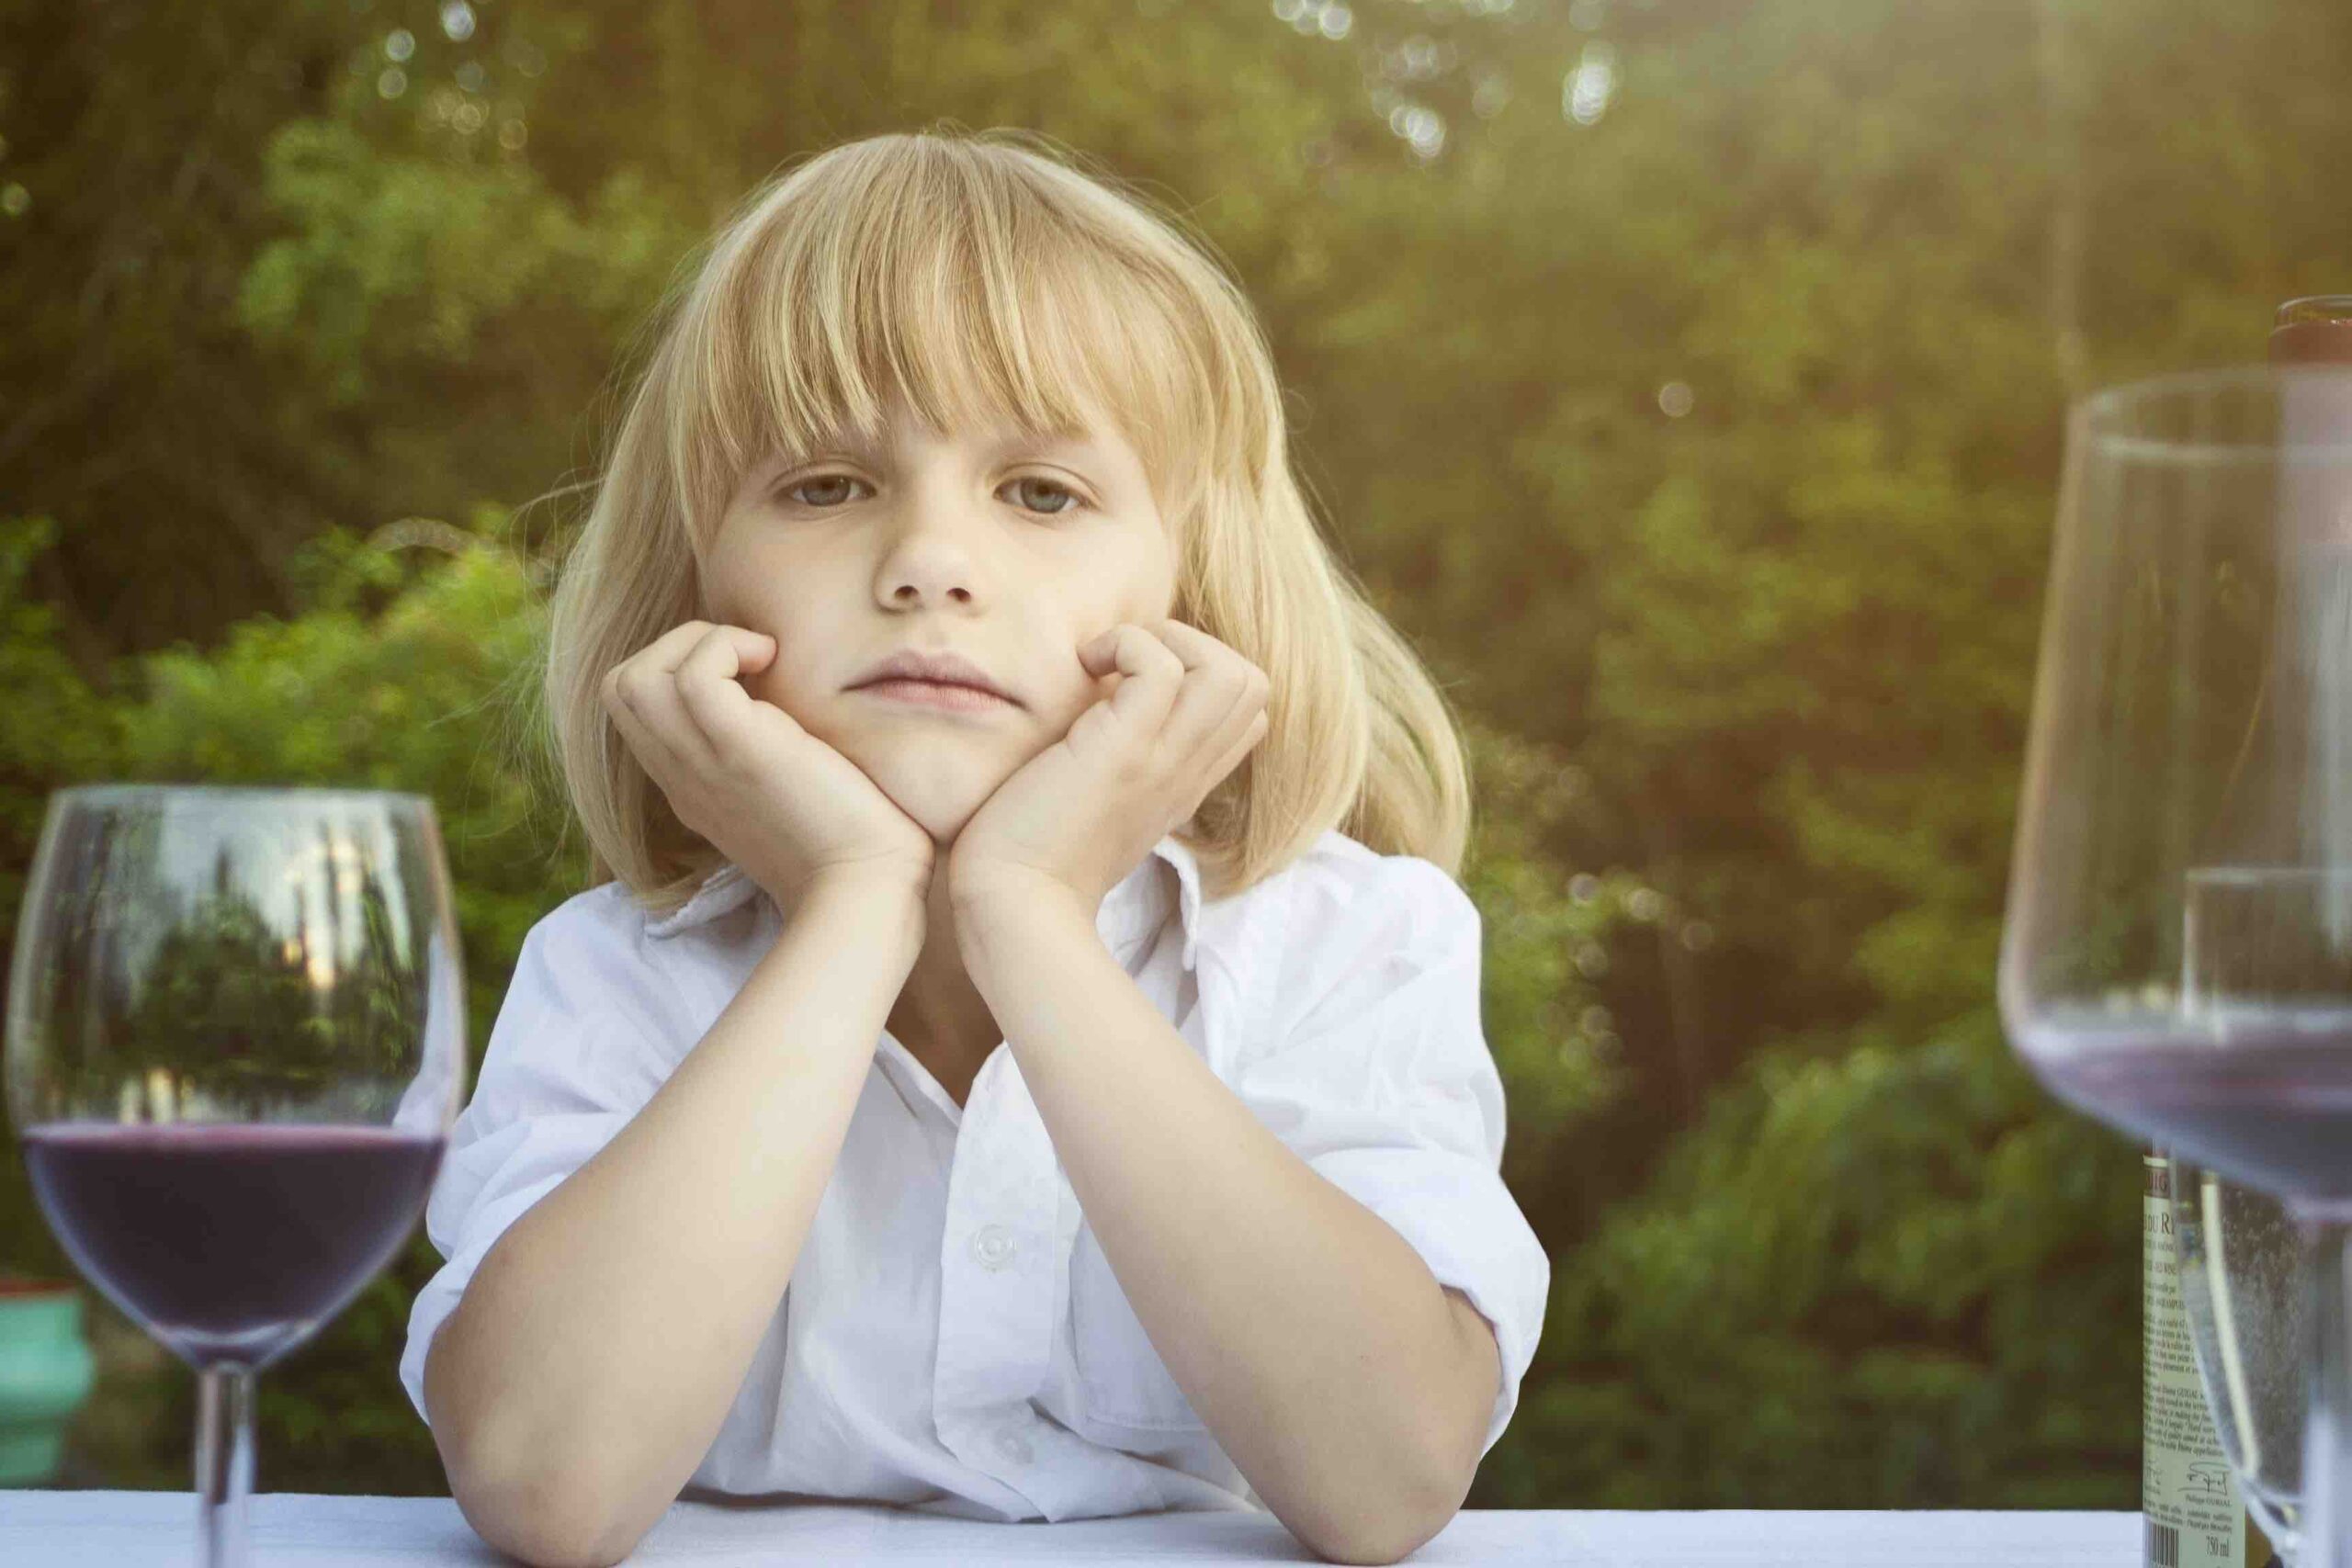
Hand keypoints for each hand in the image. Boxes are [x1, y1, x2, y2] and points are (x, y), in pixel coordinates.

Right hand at [601, 620, 935, 907]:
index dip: (676, 669)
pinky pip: (693, 675)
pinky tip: (773, 660)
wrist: (867, 889)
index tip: (744, 673)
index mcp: (692, 787)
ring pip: (634, 677)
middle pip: (620, 688)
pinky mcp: (741, 750)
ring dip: (696, 642)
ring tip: (759, 657)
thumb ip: (767, 759)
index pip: (636, 711)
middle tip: (746, 658)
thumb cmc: (852, 845)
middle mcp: (684, 776)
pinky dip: (726, 646)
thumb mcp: (790, 796)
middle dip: (675, 646)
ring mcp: (704, 764)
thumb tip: (783, 705)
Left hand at [946, 618, 1269, 913]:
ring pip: (1231, 672)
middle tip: (1126, 665)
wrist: (1012, 903)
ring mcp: (1163, 761)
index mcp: (1183, 784)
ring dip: (1169, 640)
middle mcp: (1186, 771)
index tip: (1136, 684)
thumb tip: (1099, 709)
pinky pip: (1161, 668)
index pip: (1247, 717)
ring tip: (1111, 661)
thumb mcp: (1097, 806)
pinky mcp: (1125, 751)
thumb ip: (1120, 767)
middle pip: (1253, 686)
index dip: (1201, 678)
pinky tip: (1084, 664)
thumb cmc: (1033, 857)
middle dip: (1194, 646)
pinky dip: (1126, 644)